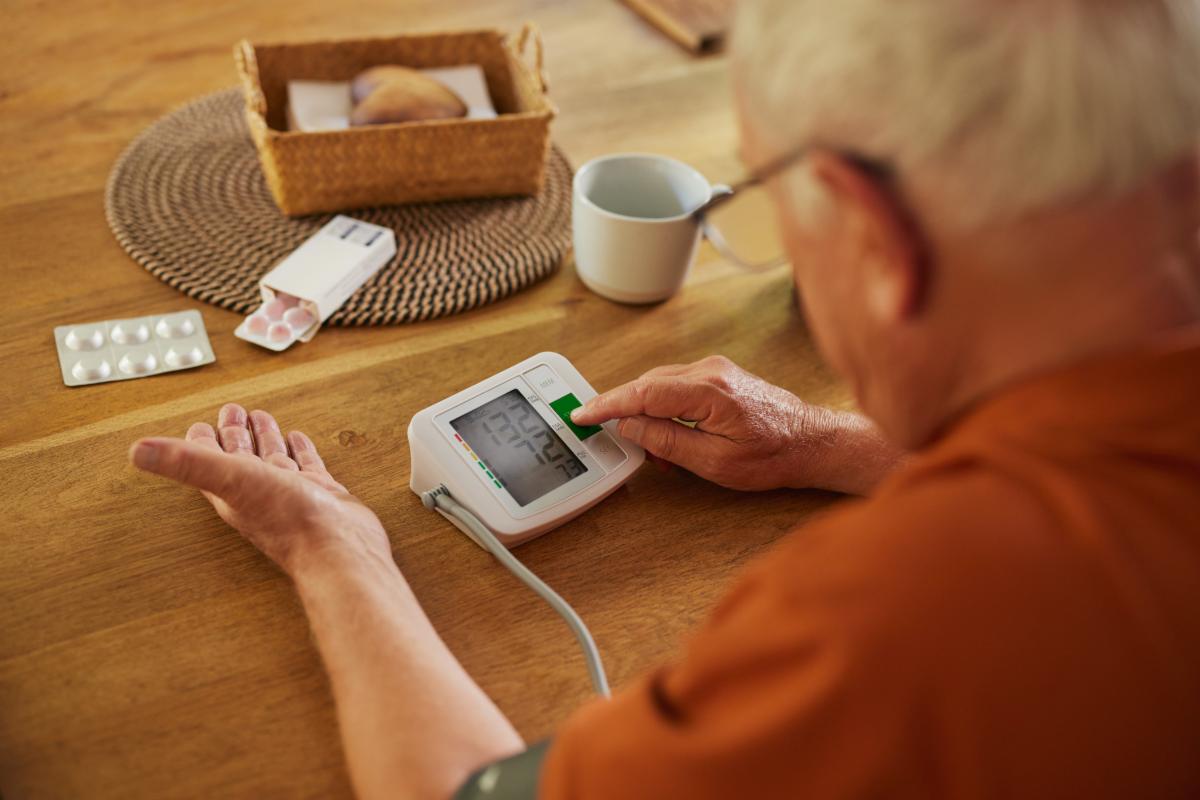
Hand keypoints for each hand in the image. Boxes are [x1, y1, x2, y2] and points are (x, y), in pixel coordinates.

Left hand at [128, 403, 391, 576]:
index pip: (208, 460)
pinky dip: (300, 450)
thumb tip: (136, 451)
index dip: (201, 441)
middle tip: (232, 410)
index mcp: (231, 490)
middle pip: (239, 456)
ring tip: (261, 418)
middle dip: (234, 432)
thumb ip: (187, 463)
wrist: (337, 547)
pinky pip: (306, 466)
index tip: (198, 424)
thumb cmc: (287, 520)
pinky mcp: (319, 494)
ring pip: (271, 459)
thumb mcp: (231, 480)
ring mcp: (289, 493)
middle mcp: (257, 491)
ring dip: (264, 438)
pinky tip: (299, 439)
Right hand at [570, 356, 904, 494]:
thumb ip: (666, 441)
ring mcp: (715, 369)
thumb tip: (629, 426)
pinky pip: (676, 386)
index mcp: (708, 391)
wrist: (813, 442)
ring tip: (653, 451)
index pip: (643, 392)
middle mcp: (710, 371)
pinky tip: (668, 436)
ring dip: (646, 414)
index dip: (608, 404)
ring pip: (660, 384)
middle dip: (625, 412)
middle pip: (647, 384)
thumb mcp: (714, 462)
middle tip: (611, 439)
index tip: (582, 414)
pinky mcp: (719, 375)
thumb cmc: (774, 455)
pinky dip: (663, 408)